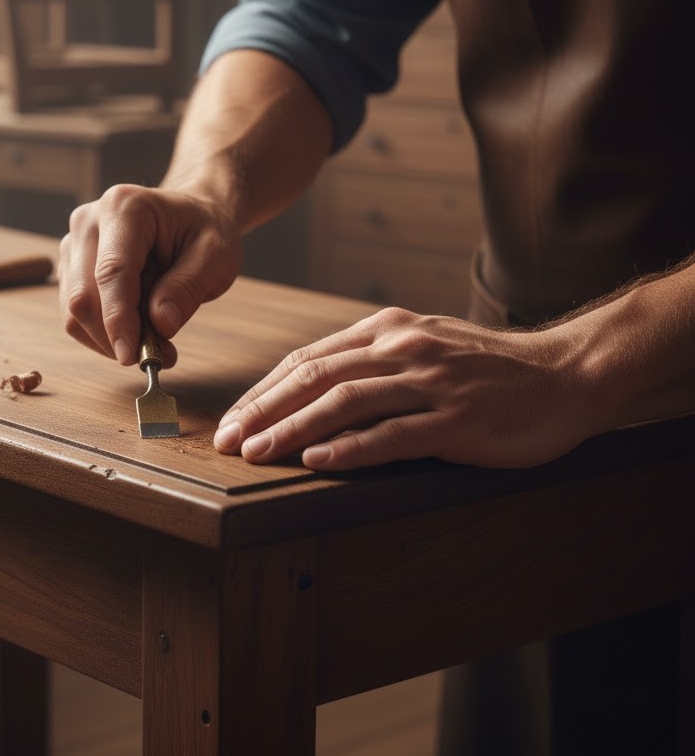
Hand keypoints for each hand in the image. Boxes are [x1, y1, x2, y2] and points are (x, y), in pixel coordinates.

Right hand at [59, 183, 241, 365]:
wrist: (190, 216)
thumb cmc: (203, 231)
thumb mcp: (216, 255)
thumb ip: (188, 287)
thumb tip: (161, 324)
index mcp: (124, 208)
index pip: (111, 271)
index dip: (117, 317)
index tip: (131, 355)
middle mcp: (88, 222)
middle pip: (83, 295)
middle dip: (115, 335)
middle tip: (159, 355)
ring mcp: (74, 245)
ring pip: (75, 311)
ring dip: (111, 338)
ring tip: (157, 340)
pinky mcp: (71, 268)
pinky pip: (76, 315)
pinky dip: (105, 334)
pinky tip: (138, 329)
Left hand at [213, 307, 605, 470]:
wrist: (563, 374)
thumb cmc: (486, 366)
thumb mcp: (424, 343)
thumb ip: (372, 358)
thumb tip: (312, 385)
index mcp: (388, 330)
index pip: (308, 359)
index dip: (264, 391)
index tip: (234, 419)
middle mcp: (402, 349)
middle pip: (315, 377)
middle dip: (263, 410)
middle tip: (227, 439)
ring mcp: (430, 383)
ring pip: (345, 403)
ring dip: (292, 428)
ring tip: (256, 452)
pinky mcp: (456, 420)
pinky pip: (393, 435)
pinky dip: (351, 448)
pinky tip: (318, 460)